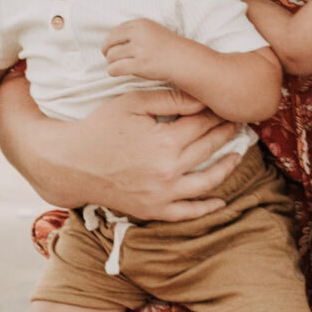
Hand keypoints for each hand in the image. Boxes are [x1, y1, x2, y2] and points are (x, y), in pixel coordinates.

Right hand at [0, 74, 241, 222]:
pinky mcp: (154, 210)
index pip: (203, 124)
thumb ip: (169, 99)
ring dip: (227, 167)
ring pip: (207, 182)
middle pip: (209, 149)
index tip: (226, 105)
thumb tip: (202, 97)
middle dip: (226, 133)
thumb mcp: (132, 103)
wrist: (72, 163)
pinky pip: (187, 213)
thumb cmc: (100, 127)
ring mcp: (162, 194)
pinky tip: (220, 200)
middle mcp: (168, 171)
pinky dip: (206, 208)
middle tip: (238, 123)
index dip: (217, 113)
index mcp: (165, 142)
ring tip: (238, 154)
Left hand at [103, 18, 184, 85]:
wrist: (184, 60)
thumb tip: (113, 40)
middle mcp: (139, 34)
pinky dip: (112, 71)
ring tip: (115, 66)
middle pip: (110, 41)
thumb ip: (135, 32)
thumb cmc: (168, 49)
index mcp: (141, 24)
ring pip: (112, 55)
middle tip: (108, 58)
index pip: (115, 31)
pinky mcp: (141, 64)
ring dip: (110, 62)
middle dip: (106, 51)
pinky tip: (114, 73)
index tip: (109, 48)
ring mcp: (140, 49)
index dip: (109, 41)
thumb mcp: (152, 31)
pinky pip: (117, 68)